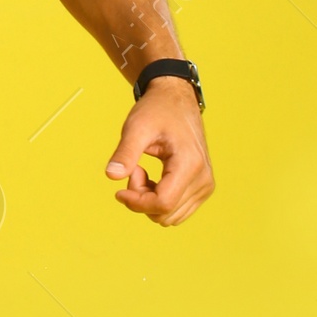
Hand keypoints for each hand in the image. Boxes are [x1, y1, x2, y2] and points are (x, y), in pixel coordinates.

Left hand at [104, 78, 213, 225]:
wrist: (177, 100)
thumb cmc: (157, 110)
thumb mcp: (136, 127)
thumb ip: (125, 152)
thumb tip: (111, 175)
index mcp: (190, 164)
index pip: (162, 204)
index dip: (136, 202)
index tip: (119, 190)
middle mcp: (203, 179)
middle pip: (165, 214)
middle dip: (142, 199)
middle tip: (134, 170)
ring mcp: (205, 185)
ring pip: (170, 216)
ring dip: (150, 200)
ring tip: (143, 172)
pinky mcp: (202, 188)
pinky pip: (177, 210)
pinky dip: (159, 200)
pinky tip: (153, 178)